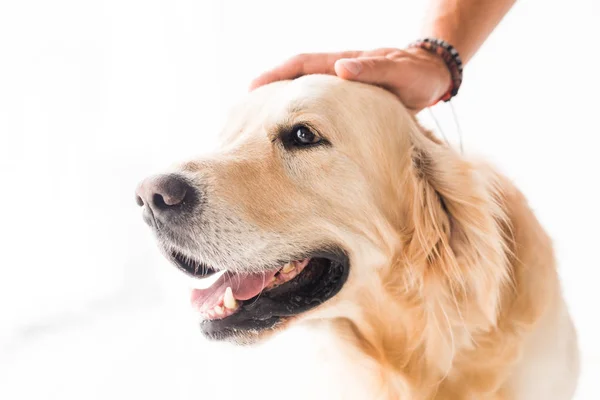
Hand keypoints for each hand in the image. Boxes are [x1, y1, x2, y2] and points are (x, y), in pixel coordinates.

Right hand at [249, 47, 451, 112]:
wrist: (431, 76)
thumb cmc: (415, 75)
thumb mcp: (398, 72)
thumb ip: (372, 69)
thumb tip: (341, 68)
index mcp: (343, 64)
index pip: (302, 65)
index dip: (277, 74)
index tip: (253, 88)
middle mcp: (337, 73)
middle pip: (296, 77)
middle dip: (270, 89)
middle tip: (247, 110)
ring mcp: (341, 86)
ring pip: (305, 91)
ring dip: (284, 103)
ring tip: (262, 123)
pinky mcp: (347, 101)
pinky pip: (319, 105)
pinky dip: (303, 114)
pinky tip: (296, 132)